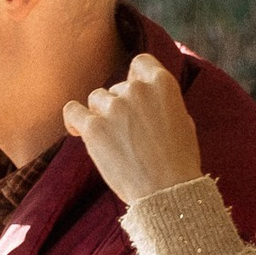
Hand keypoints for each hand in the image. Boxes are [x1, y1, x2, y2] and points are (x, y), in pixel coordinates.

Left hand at [62, 50, 205, 206]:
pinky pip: (73, 111)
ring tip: (111, 140)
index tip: (132, 93)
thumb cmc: (179, 161)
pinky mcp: (94, 127)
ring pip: (96, 99)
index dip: (135, 77)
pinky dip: (74, 119)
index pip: (140, 63)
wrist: (167, 192)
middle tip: (128, 134)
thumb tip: (147, 96)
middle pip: (117, 87)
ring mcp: (114, 107)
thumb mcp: (183, 120)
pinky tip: (77, 130)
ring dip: (101, 114)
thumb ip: (162, 102)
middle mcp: (137, 89)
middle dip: (120, 106)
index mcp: (163, 84)